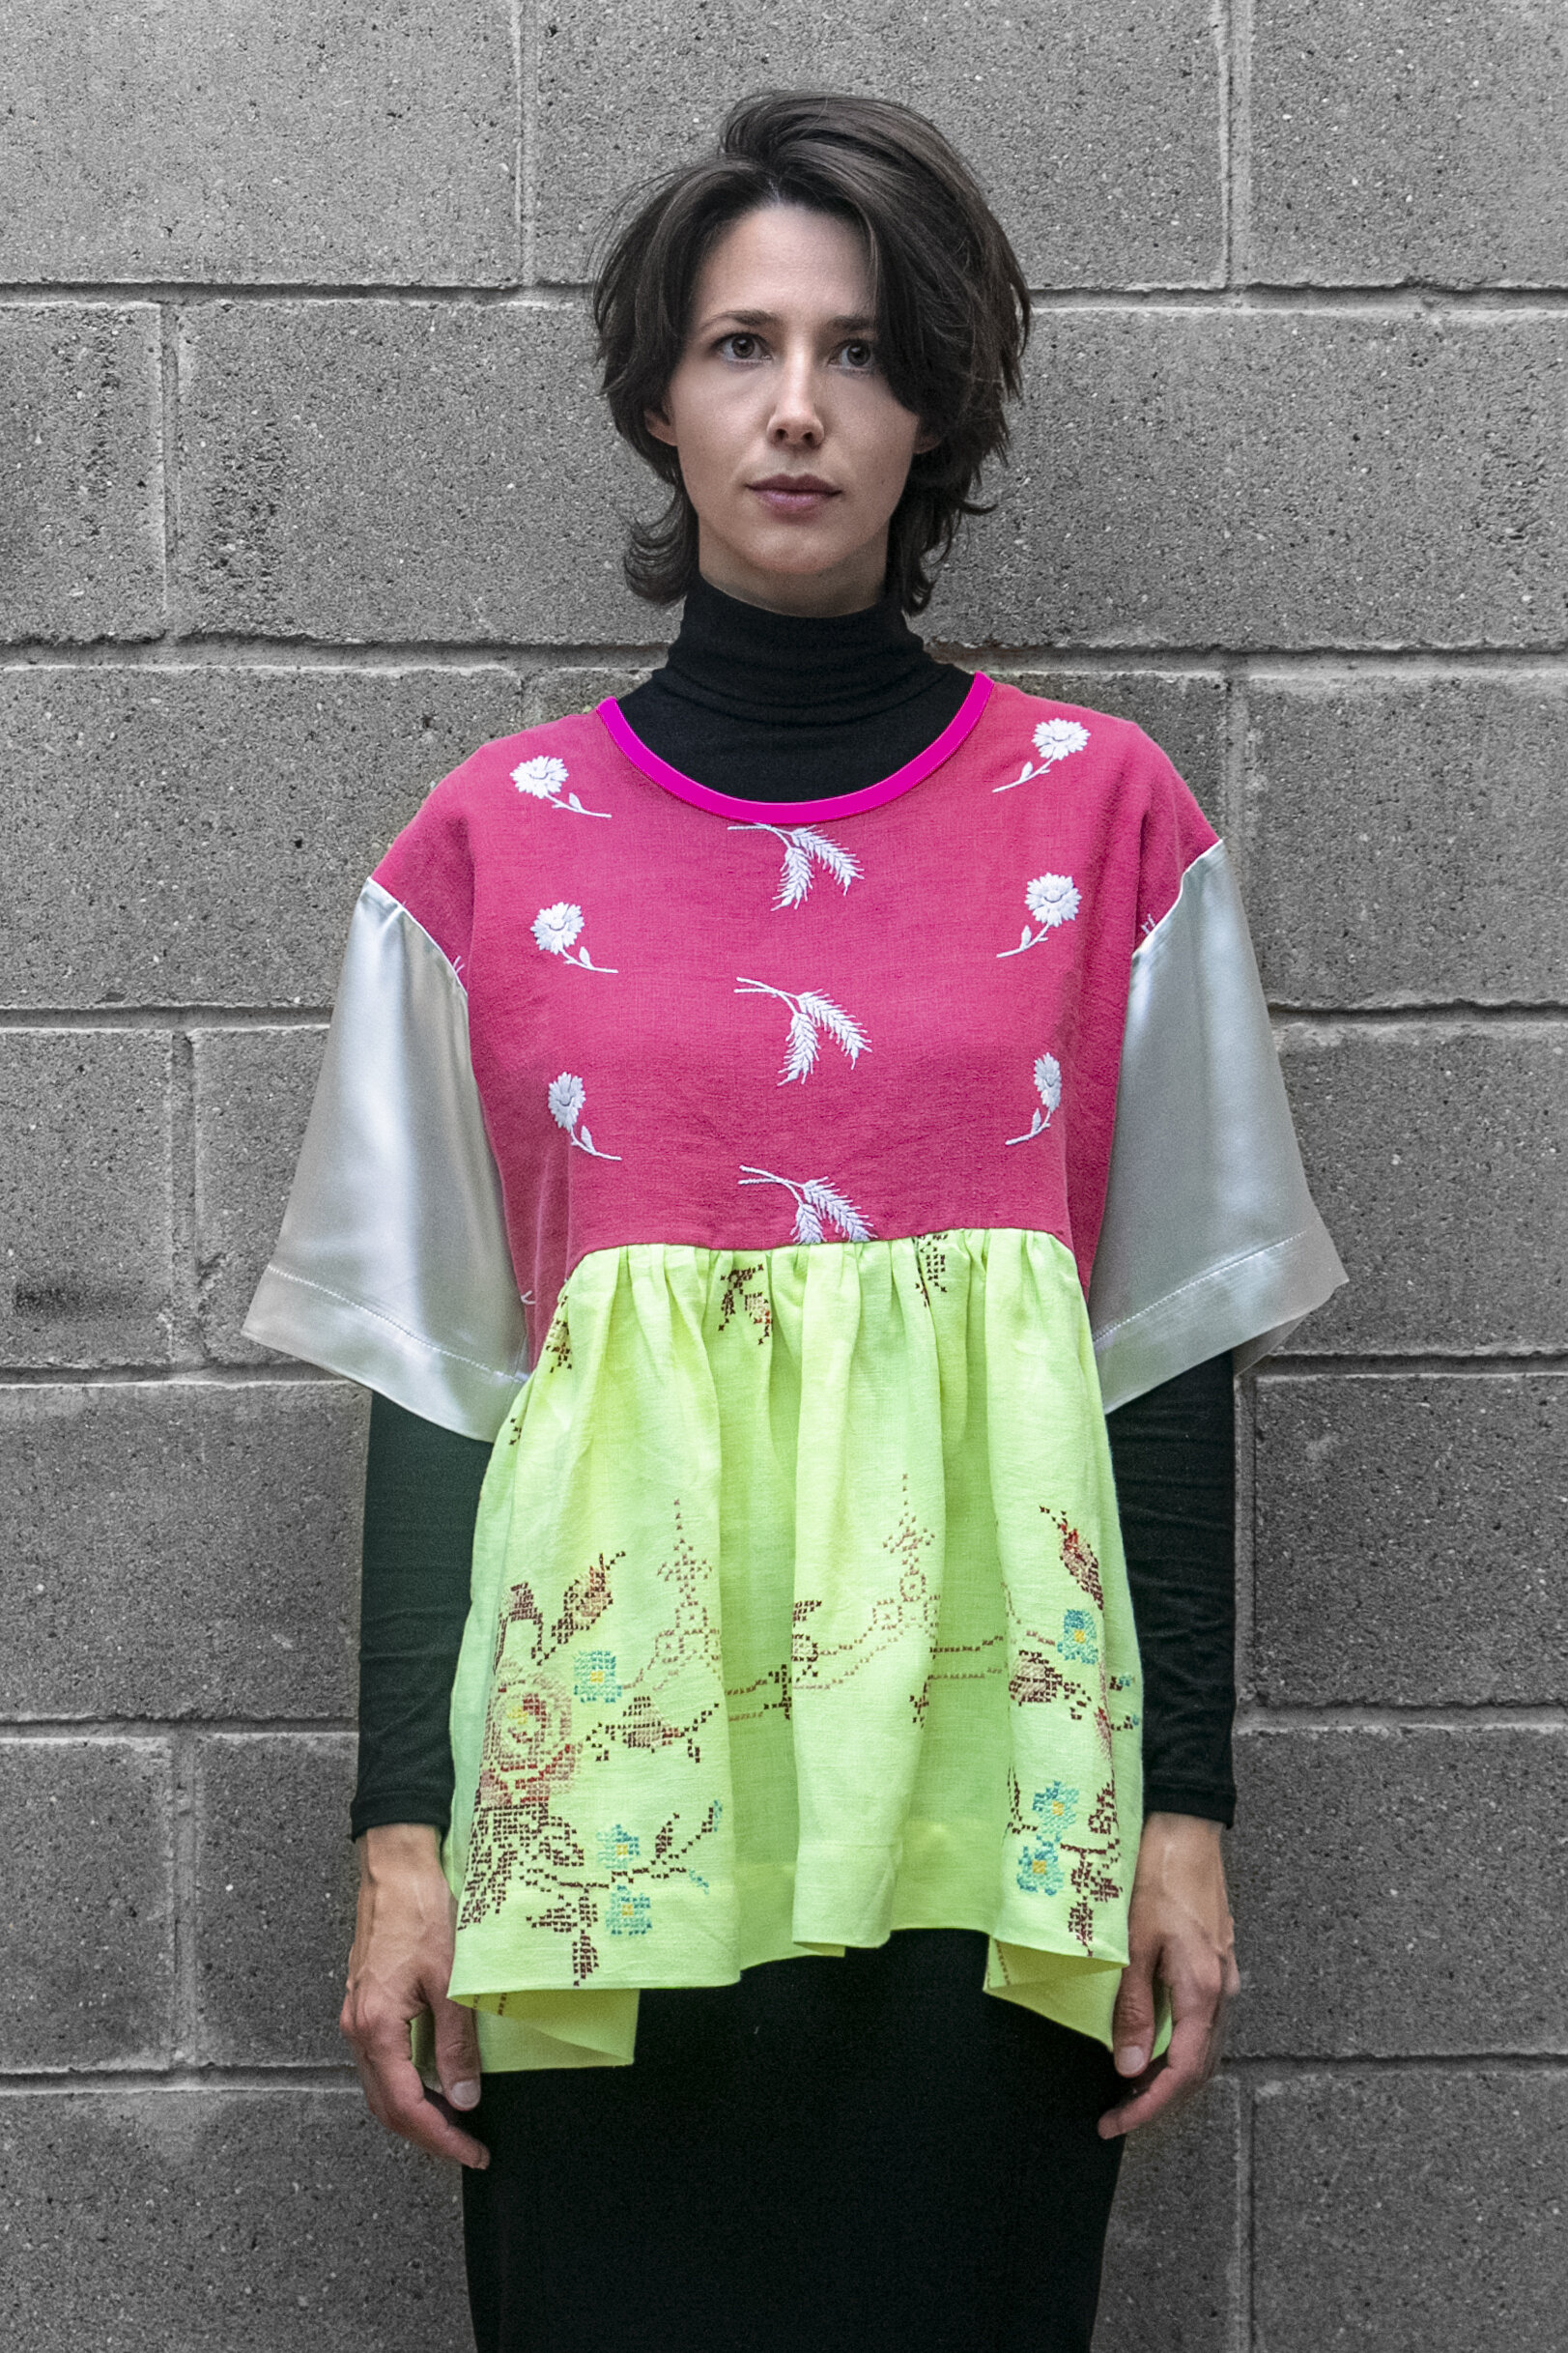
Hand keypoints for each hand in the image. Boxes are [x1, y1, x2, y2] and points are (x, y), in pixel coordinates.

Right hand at [340, 1822, 488, 2167]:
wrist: (395, 1870)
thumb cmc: (422, 1914)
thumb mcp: (450, 1980)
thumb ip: (455, 2043)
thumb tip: (464, 2097)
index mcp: (376, 2028)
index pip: (405, 2107)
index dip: (439, 2138)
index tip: (471, 2153)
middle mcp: (357, 2029)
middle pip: (386, 2107)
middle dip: (426, 2136)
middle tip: (466, 2148)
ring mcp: (357, 2017)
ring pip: (379, 2087)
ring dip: (413, 2113)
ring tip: (454, 2125)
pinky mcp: (364, 2004)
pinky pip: (380, 2062)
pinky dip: (404, 2085)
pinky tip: (431, 2083)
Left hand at [1098, 1811, 1240, 2139]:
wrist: (1187, 1830)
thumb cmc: (1158, 1877)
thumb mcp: (1134, 1943)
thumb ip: (1132, 2007)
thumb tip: (1127, 2067)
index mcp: (1203, 1992)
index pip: (1179, 2072)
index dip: (1147, 2105)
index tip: (1115, 2124)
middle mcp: (1222, 1992)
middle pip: (1196, 2069)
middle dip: (1158, 2099)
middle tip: (1117, 2113)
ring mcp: (1224, 1978)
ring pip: (1202, 2049)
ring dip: (1169, 2076)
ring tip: (1129, 2088)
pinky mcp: (1217, 1963)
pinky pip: (1203, 2024)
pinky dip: (1178, 2047)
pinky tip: (1153, 2045)